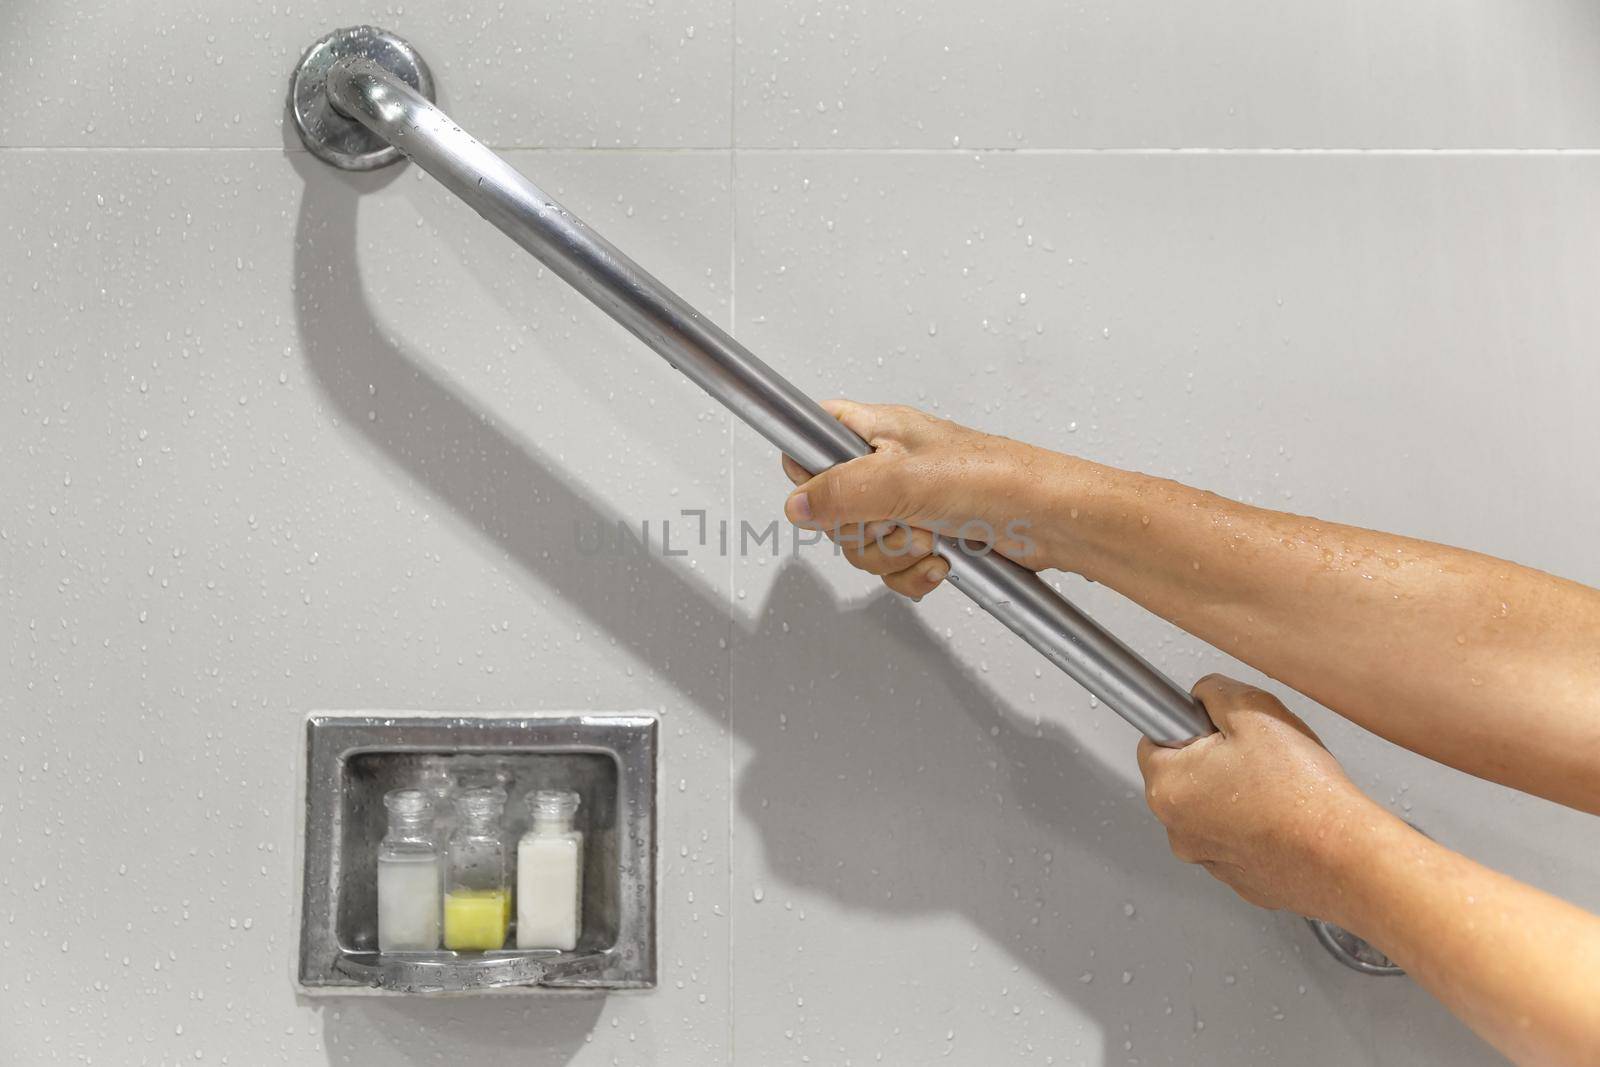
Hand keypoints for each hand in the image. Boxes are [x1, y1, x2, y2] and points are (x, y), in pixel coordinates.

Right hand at [780, 400, 1073, 597]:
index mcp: (880, 430)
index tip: (827, 492)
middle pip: (834, 507)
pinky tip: (940, 562)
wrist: (1053, 520)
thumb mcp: (904, 479)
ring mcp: (910, 504)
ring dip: (893, 555)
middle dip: (863, 529)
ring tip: (927, 540)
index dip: (809, 466)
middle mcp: (891, 466)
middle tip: (895, 520)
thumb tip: (797, 504)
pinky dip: (912, 574)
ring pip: (863, 544)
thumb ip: (842, 490)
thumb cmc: (997, 478)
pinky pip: (893, 569)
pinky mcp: (929, 539)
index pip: (815, 433)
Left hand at [1136, 675, 1390, 922]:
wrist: (1347, 857)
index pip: (1154, 740)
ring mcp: (1209, 859)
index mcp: (1168, 787)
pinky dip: (1257, 828)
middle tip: (1256, 755)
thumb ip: (1215, 691)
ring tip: (1277, 789)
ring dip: (1235, 795)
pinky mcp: (1241, 880)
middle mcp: (1178, 830)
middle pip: (1183, 777)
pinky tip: (1286, 817)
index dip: (1187, 726)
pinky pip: (1239, 841)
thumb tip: (1203, 694)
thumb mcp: (1253, 710)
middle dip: (1213, 760)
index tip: (1214, 727)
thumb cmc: (1302, 793)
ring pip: (1212, 811)